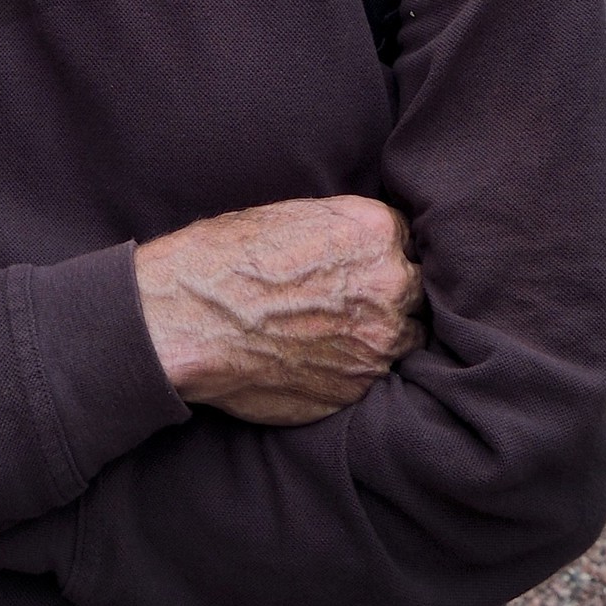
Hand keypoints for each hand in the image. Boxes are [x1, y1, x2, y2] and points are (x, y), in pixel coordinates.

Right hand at [133, 196, 424, 425]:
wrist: (189, 318)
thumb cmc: (224, 258)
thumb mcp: (286, 216)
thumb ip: (340, 230)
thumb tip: (358, 247)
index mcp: (373, 231)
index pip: (406, 238)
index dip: (381, 251)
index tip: (361, 262)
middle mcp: (388, 284)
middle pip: (415, 288)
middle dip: (389, 292)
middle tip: (351, 298)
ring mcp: (378, 342)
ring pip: (405, 337)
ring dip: (380, 334)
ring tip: (339, 332)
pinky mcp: (358, 388)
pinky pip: (376, 376)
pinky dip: (356, 368)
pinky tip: (320, 358)